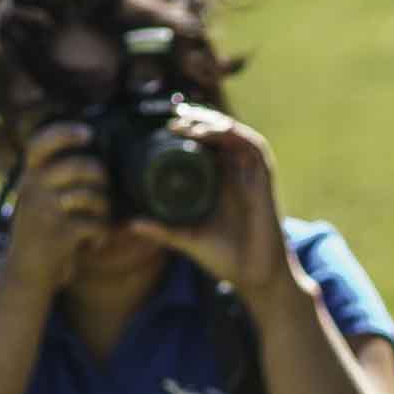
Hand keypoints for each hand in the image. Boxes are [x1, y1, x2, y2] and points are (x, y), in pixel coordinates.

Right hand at [0, 119, 116, 292]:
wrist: (26, 274)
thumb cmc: (40, 231)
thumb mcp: (37, 199)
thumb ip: (55, 177)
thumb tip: (95, 154)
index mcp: (28, 177)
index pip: (40, 144)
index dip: (65, 133)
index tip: (88, 133)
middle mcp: (33, 190)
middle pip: (80, 167)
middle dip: (100, 176)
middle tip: (102, 189)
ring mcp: (45, 213)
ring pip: (92, 196)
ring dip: (103, 209)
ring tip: (98, 218)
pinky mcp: (59, 236)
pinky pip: (96, 225)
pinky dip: (101, 234)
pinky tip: (94, 241)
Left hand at [120, 103, 295, 296]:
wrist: (255, 276)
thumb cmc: (225, 258)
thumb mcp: (187, 237)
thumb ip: (162, 228)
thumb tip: (129, 224)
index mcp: (220, 181)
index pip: (205, 143)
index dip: (188, 128)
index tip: (162, 127)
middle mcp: (236, 172)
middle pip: (218, 131)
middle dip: (196, 118)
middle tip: (171, 117)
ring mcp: (250, 173)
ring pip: (233, 133)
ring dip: (210, 122)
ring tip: (185, 122)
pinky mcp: (264, 177)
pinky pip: (251, 145)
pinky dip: (231, 133)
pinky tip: (210, 132)